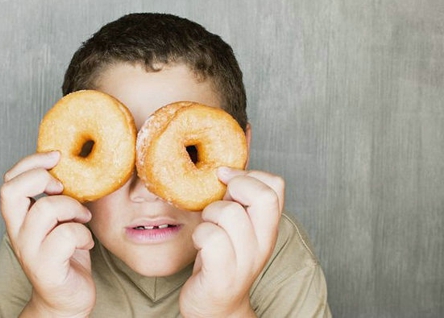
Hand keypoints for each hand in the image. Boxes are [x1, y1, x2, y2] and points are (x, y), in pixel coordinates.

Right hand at [0, 152, 95, 317]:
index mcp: (19, 217)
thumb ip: (59, 196)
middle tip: (63, 187)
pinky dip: (83, 234)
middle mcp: (17, 231)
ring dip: (73, 207)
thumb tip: (75, 164)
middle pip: (11, 190)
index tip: (56, 157)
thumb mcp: (60, 218)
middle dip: (41, 177)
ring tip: (83, 219)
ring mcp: (29, 250)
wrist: (67, 299)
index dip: (31, 162)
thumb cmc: (66, 254)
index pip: (9, 180)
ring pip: (45, 209)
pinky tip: (86, 243)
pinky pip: (65, 235)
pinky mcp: (45, 267)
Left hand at [179, 168, 284, 317]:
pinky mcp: (223, 275)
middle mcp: (263, 242)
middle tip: (219, 201)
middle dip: (234, 188)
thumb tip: (224, 170)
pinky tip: (199, 243)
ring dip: (209, 214)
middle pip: (263, 196)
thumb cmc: (221, 260)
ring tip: (207, 226)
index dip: (248, 174)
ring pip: (229, 213)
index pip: (276, 185)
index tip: (226, 179)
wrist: (215, 308)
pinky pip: (211, 237)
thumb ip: (237, 201)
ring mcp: (245, 260)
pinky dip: (199, 235)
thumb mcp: (235, 226)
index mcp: (267, 226)